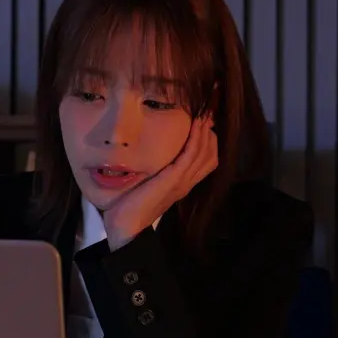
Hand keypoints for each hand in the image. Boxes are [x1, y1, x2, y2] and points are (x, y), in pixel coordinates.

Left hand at [102, 115, 218, 250]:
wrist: (126, 226)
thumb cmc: (132, 205)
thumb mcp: (149, 184)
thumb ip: (156, 171)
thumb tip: (152, 152)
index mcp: (183, 183)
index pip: (208, 159)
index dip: (209, 139)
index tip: (204, 120)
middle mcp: (187, 182)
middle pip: (211, 153)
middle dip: (211, 130)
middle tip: (207, 111)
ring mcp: (182, 182)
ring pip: (204, 152)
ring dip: (205, 130)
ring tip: (203, 112)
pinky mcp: (173, 180)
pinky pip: (190, 156)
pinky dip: (195, 139)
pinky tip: (196, 124)